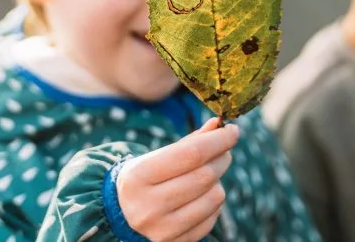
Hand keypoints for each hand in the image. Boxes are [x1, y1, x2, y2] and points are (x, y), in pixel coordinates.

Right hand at [117, 117, 238, 241]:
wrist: (121, 215)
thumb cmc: (145, 178)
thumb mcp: (157, 156)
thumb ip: (190, 141)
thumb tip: (219, 125)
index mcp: (139, 176)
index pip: (192, 154)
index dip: (218, 140)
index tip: (233, 130)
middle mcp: (148, 206)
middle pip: (205, 176)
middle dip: (221, 158)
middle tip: (224, 150)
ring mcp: (162, 229)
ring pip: (214, 197)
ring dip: (218, 182)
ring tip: (207, 176)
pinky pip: (212, 218)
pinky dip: (213, 203)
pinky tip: (200, 196)